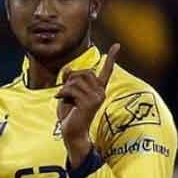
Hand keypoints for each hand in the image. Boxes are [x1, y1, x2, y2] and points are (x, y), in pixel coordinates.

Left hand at [55, 44, 119, 165]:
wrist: (71, 132)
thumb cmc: (70, 115)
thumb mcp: (68, 94)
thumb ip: (70, 81)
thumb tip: (69, 68)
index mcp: (98, 89)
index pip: (106, 71)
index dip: (111, 58)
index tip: (117, 45)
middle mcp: (100, 92)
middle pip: (84, 72)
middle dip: (70, 79)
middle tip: (65, 92)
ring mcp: (97, 97)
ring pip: (76, 80)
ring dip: (65, 87)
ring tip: (64, 98)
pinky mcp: (90, 102)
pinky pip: (72, 89)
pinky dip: (62, 92)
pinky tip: (60, 99)